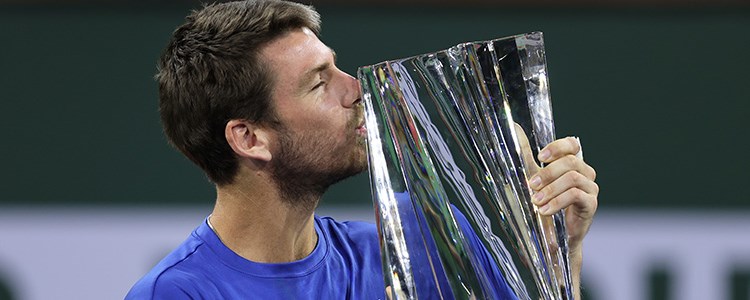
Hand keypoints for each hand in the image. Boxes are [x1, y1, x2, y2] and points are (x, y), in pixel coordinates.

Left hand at [526, 136, 597, 251]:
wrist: (553, 236)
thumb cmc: (544, 203)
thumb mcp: (533, 177)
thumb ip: (526, 155)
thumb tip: (515, 129)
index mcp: (572, 163)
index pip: (572, 145)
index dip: (557, 147)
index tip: (540, 158)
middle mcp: (585, 173)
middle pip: (570, 162)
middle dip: (548, 172)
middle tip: (532, 185)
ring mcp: (590, 188)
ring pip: (573, 178)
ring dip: (551, 189)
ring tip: (536, 201)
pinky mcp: (591, 204)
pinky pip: (576, 196)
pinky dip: (558, 202)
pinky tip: (545, 210)